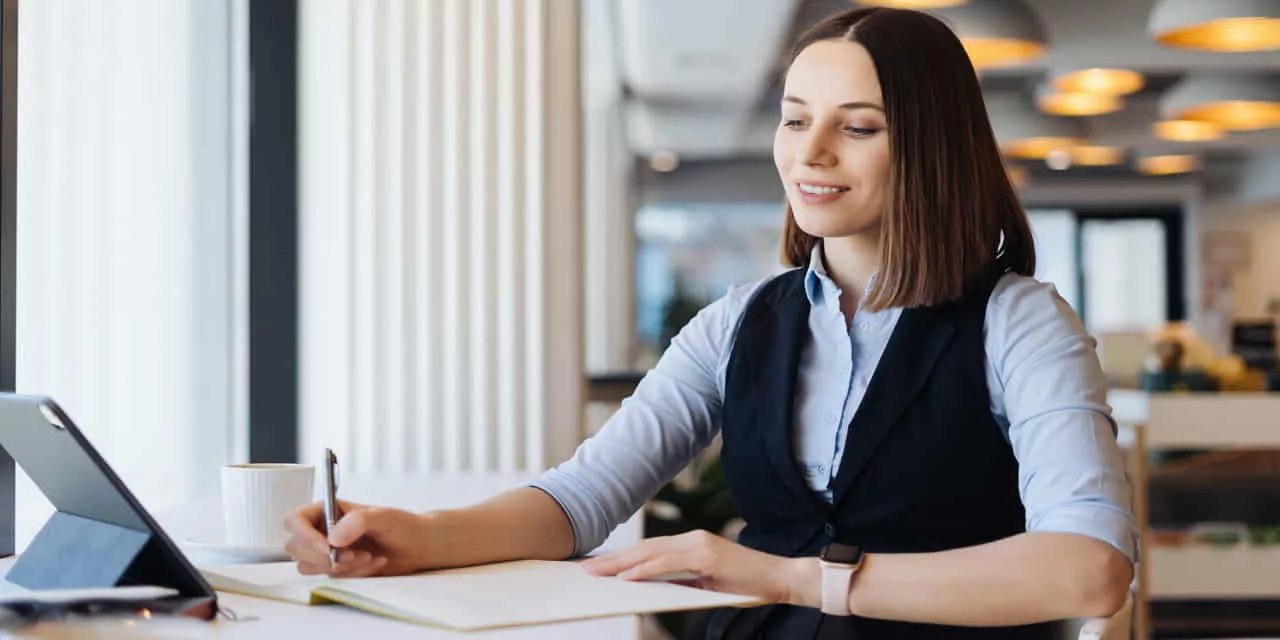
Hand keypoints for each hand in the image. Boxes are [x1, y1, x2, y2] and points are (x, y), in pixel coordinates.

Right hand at [283, 500, 433, 577]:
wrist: (417, 547)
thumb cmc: (401, 525)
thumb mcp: (383, 517)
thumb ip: (358, 521)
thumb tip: (333, 538)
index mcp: (327, 510)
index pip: (295, 520)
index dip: (303, 535)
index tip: (326, 548)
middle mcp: (322, 530)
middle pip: (295, 547)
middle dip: (323, 556)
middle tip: (353, 554)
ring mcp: (327, 551)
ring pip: (310, 566)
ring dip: (340, 566)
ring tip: (368, 556)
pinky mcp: (336, 569)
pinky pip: (331, 578)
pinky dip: (353, 573)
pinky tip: (374, 562)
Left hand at [580, 529, 812, 604]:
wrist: (780, 579)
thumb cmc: (745, 583)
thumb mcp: (706, 583)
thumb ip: (681, 581)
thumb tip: (651, 588)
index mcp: (690, 544)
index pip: (648, 550)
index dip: (621, 557)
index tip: (597, 565)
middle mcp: (691, 539)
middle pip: (643, 549)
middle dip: (612, 559)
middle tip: (585, 568)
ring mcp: (699, 544)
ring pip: (651, 553)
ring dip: (621, 564)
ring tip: (597, 572)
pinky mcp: (707, 555)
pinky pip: (669, 563)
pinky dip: (646, 569)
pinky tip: (628, 576)